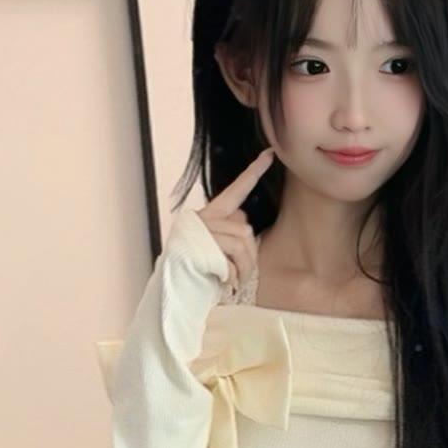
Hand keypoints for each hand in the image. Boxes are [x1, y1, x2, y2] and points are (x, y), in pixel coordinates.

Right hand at [196, 145, 274, 293]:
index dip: (253, 172)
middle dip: (250, 256)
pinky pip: (227, 260)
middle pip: (245, 229)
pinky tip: (224, 283)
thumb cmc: (204, 273)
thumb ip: (232, 230)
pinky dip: (230, 276)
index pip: (235, 190)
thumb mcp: (222, 249)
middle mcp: (200, 218)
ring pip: (240, 244)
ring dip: (243, 269)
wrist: (177, 293)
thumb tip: (242, 219)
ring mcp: (194, 232)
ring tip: (235, 281)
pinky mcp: (192, 249)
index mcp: (210, 215)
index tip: (270, 153)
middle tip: (243, 275)